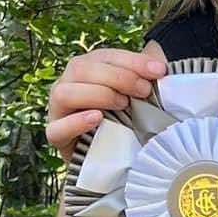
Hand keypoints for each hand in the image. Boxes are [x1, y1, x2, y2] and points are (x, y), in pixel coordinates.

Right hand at [45, 42, 166, 160]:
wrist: (113, 159)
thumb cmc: (127, 121)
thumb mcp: (137, 97)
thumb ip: (143, 80)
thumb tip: (161, 69)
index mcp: (86, 69)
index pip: (105, 56)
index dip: (132, 61)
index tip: (159, 71)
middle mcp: (67, 84)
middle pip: (80, 68)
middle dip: (117, 76)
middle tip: (144, 90)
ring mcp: (58, 110)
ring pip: (63, 93)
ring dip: (97, 94)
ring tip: (123, 104)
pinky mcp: (57, 137)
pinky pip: (56, 128)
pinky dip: (76, 122)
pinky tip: (97, 118)